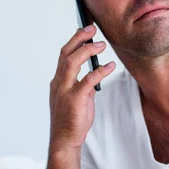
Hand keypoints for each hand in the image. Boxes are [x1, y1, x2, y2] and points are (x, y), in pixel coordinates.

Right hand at [49, 24, 115, 152]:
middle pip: (66, 53)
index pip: (64, 55)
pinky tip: (111, 66)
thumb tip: (95, 74)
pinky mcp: (74, 100)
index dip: (74, 41)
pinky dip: (100, 71)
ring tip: (101, 44)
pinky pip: (88, 80)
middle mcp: (58, 83)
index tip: (85, 30)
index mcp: (58, 81)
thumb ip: (84, 85)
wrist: (66, 140)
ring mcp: (64, 90)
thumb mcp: (79, 99)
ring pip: (72, 62)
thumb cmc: (72, 120)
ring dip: (87, 50)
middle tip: (92, 29)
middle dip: (78, 38)